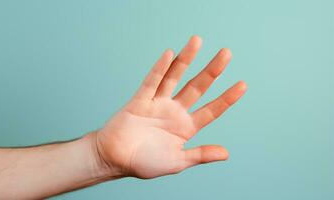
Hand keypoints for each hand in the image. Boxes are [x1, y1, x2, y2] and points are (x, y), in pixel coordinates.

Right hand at [87, 36, 246, 178]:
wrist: (115, 160)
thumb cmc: (144, 163)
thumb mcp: (177, 161)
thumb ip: (200, 155)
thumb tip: (226, 154)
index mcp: (185, 127)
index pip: (211, 110)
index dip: (227, 98)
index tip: (243, 85)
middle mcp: (174, 111)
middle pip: (197, 87)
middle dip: (212, 71)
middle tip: (227, 53)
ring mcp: (157, 103)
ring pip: (174, 77)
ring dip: (185, 60)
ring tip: (197, 41)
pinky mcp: (140, 100)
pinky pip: (151, 82)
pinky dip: (159, 69)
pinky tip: (169, 54)